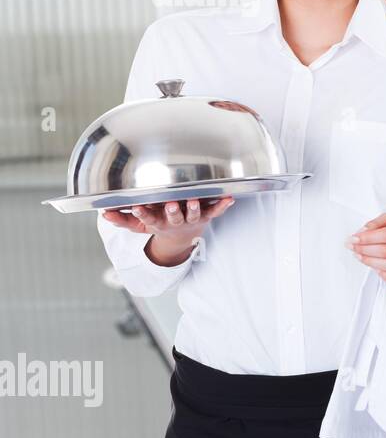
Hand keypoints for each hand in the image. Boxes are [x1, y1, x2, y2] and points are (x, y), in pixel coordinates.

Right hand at [100, 197, 233, 266]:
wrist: (182, 238)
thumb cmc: (159, 225)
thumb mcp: (139, 226)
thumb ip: (123, 219)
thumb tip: (103, 214)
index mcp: (158, 222)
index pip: (148, 218)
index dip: (143, 213)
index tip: (138, 206)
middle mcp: (175, 221)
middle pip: (174, 217)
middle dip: (173, 211)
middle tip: (172, 204)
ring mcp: (192, 219)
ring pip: (195, 215)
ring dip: (196, 208)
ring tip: (197, 201)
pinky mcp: (206, 216)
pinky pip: (216, 211)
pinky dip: (223, 205)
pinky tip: (229, 198)